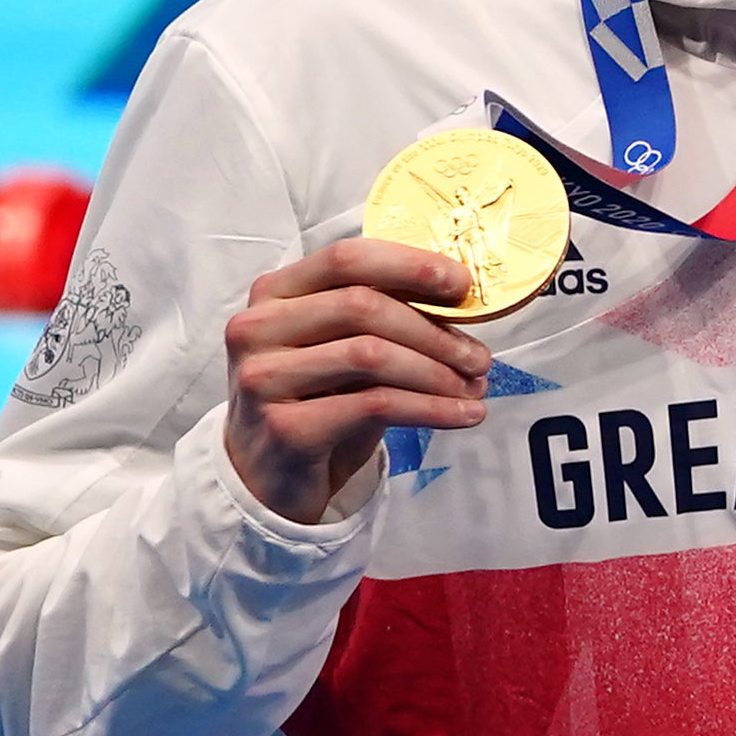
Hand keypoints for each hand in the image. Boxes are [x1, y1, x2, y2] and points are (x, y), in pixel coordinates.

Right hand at [222, 239, 490, 524]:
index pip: (346, 258)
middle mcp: (257, 328)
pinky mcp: (285, 427)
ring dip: (438, 372)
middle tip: (479, 357)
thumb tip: (460, 296)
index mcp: (274, 293)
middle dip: (434, 331)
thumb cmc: (317, 401)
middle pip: (362, 306)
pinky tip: (463, 414)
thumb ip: (381, 315)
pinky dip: (432, 408)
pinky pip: (375, 405)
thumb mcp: (343, 348)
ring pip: (371, 355)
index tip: (462, 284)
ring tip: (475, 387)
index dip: (411, 266)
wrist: (271, 477)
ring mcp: (263, 377)